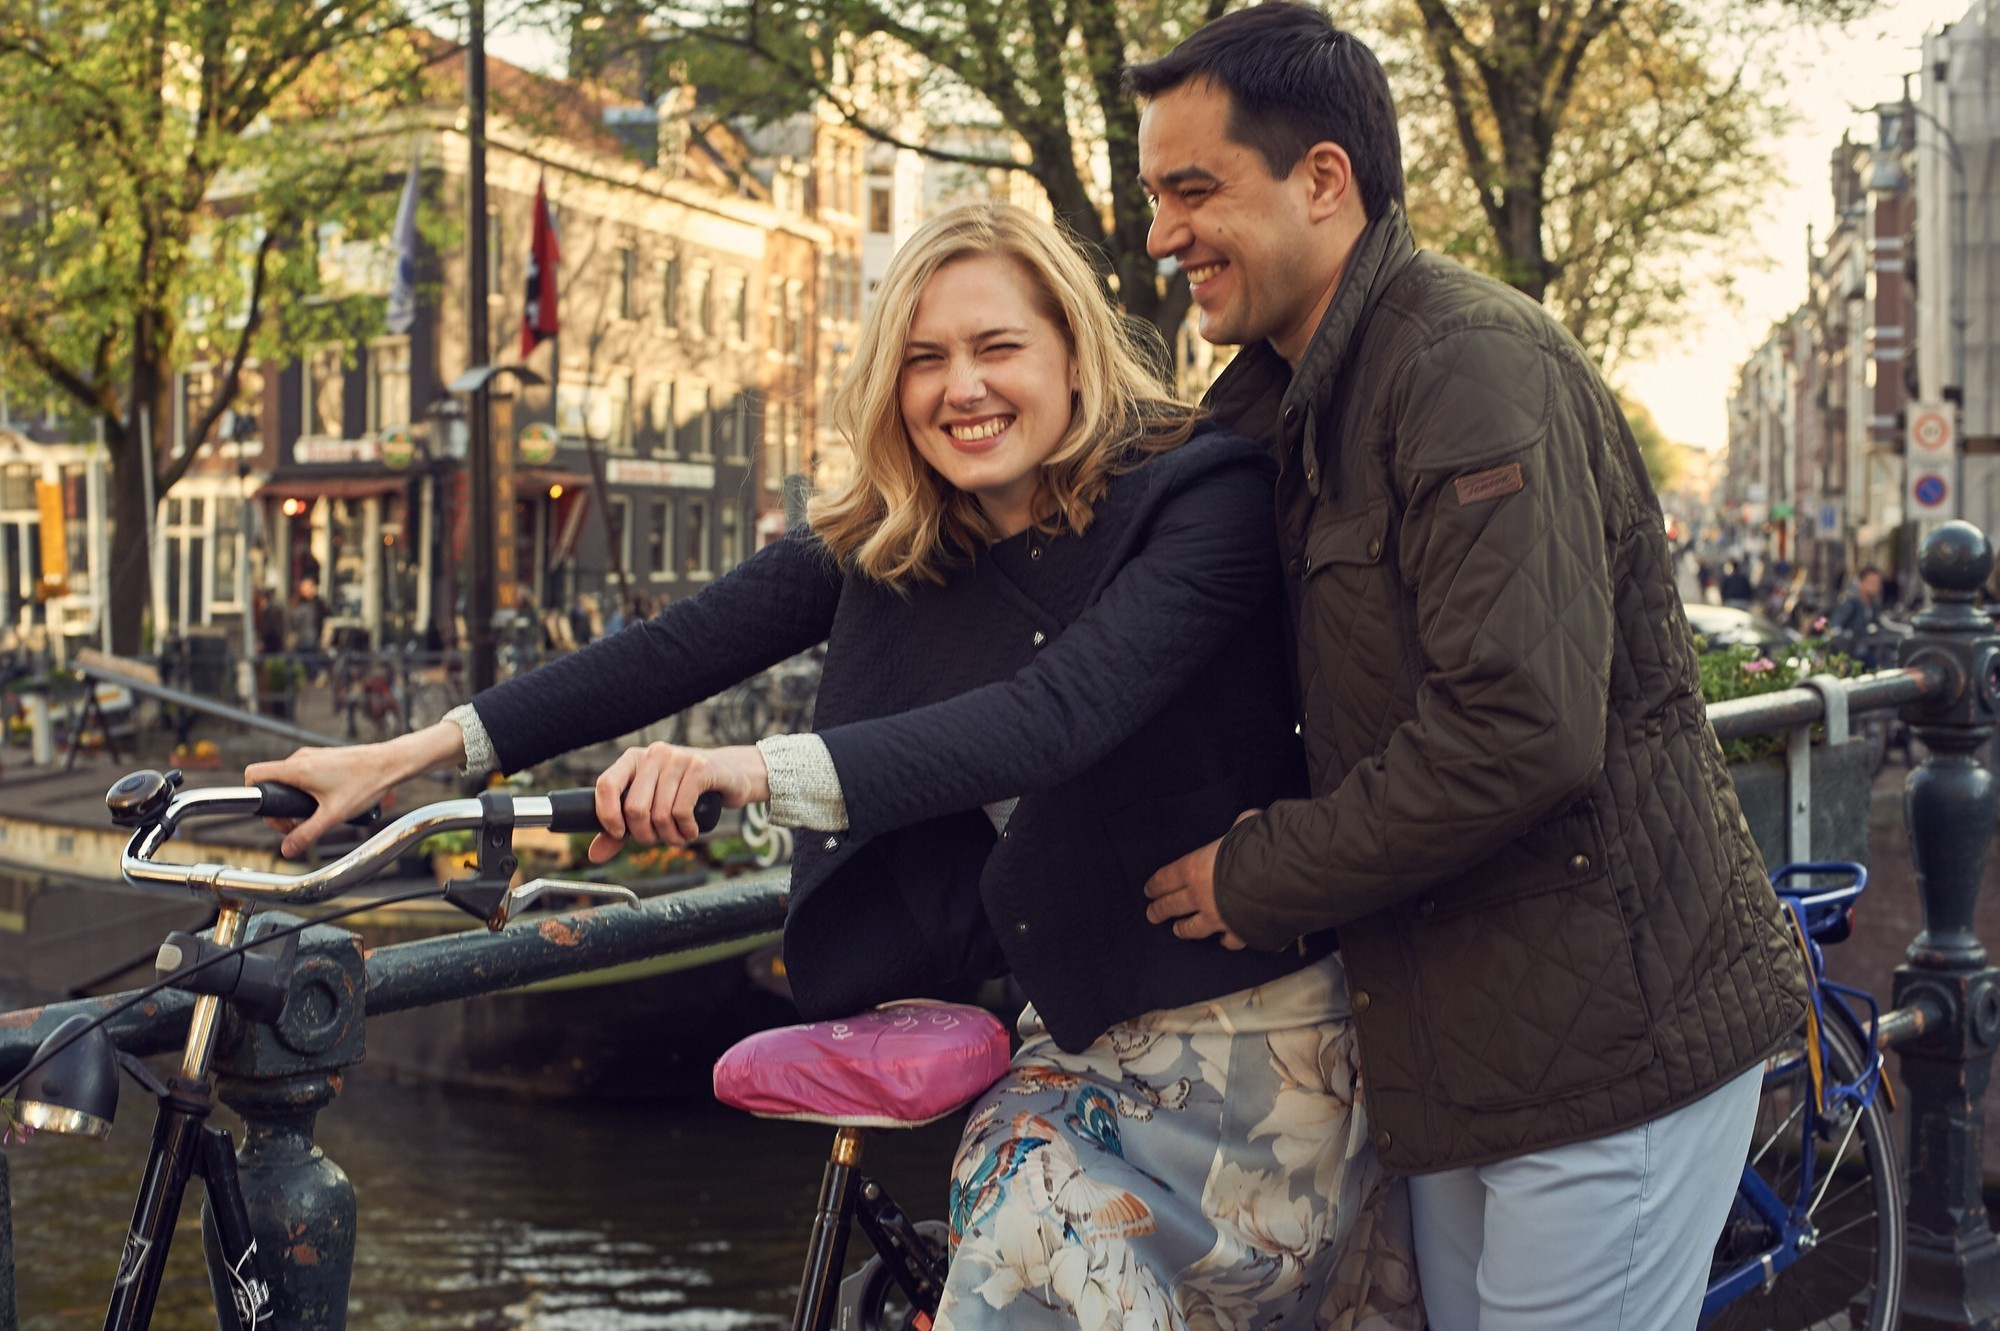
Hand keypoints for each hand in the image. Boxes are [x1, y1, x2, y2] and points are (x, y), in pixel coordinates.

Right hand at [245, 723, 456, 856]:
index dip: (254, 795)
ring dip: (293, 800)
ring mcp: (312, 756)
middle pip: (271, 782)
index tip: (274, 816)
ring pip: (287, 779)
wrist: (391, 763)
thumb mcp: (334, 815)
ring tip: (314, 816)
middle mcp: (300, 758)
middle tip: (297, 825)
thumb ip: (308, 833)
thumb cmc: (366, 784)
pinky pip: (302, 775)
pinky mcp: (323, 758)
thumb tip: (287, 850)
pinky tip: (324, 804)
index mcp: (297, 768)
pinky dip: (305, 791)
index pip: (254, 774)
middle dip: (279, 807)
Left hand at [590, 743, 770, 861]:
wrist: (733, 775)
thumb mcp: (652, 808)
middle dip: (645, 835)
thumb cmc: (688, 792)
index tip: (618, 834)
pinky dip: (685, 830)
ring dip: (669, 836)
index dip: (607, 815)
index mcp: (634, 759)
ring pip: (659, 813)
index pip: (606, 784)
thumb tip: (595, 853)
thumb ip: (623, 829)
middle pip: (634, 807)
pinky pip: (681, 810)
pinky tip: (690, 830)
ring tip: (678, 837)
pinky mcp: (700, 768)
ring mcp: (677, 758)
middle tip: (658, 839)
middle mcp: (653, 754)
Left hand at [1142, 810, 1258, 949]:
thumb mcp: (1244, 827)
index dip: (1155, 885)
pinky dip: (1226, 942)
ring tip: (1177, 930)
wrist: (1281, 881)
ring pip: (1193, 928)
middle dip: (1159, 910)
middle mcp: (1200, 896)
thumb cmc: (1257, 849)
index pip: (1166, 878)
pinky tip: (1224, 942)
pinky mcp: (1237, 933)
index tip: (1148, 890)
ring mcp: (1217, 918)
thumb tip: (1244, 821)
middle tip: (1152, 914)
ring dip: (1183, 929)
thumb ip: (1238, 827)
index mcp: (1194, 869)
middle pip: (1172, 905)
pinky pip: (1228, 941)